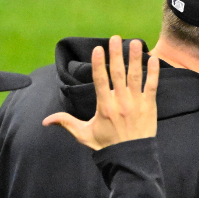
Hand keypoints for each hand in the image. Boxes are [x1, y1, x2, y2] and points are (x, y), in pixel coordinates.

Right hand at [44, 36, 159, 149]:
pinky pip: (152, 86)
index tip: (99, 49)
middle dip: (116, 55)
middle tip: (116, 38)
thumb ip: (66, 123)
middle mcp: (120, 103)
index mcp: (104, 107)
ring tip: (134, 43)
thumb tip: (45, 121)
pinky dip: (153, 72)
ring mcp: (136, 103)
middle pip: (118, 74)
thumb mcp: (84, 135)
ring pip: (135, 76)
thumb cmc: (106, 146)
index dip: (99, 64)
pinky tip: (153, 58)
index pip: (100, 81)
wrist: (130, 159)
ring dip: (135, 58)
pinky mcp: (149, 106)